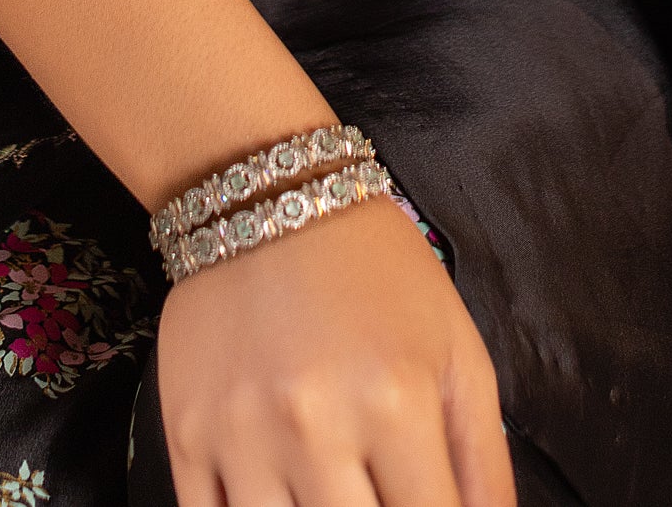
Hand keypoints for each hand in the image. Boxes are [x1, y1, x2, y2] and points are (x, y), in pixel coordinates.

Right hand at [156, 191, 514, 506]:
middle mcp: (317, 426)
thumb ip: (485, 459)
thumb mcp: (457, 347)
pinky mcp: (186, 438)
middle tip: (380, 497)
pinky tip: (281, 499)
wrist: (263, 194)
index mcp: (397, 402)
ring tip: (334, 495)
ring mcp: (243, 437)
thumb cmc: (373, 268)